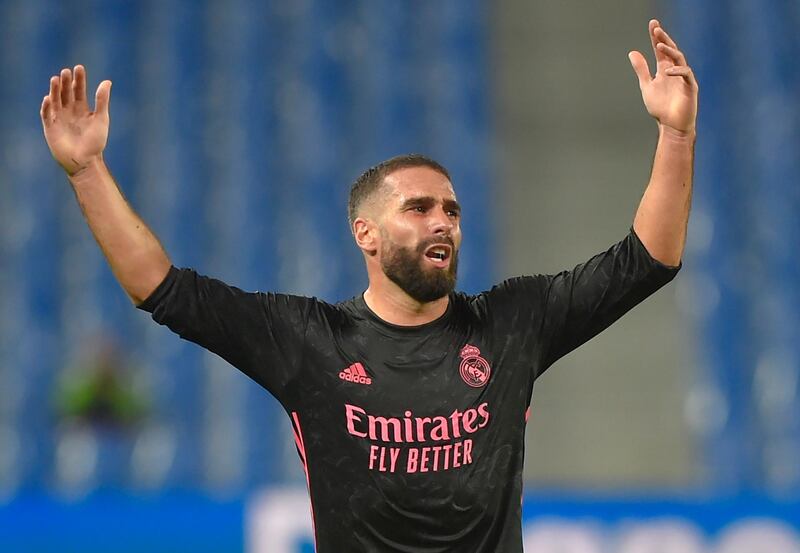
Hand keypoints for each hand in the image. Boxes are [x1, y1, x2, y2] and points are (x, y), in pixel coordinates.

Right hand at [40, 66, 111, 175]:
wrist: (86, 161)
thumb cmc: (96, 142)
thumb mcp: (101, 119)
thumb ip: (102, 100)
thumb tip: (107, 81)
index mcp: (82, 109)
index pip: (79, 90)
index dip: (78, 79)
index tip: (79, 68)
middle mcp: (69, 111)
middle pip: (66, 92)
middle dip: (65, 82)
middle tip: (66, 71)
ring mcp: (59, 118)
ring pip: (55, 100)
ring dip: (54, 90)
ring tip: (56, 79)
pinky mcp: (50, 127)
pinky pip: (46, 114)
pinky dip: (47, 106)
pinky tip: (49, 98)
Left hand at [628, 20, 697, 135]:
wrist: (671, 127)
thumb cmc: (661, 108)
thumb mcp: (647, 86)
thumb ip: (641, 70)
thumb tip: (632, 52)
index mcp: (664, 70)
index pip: (661, 49)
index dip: (656, 37)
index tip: (652, 24)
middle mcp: (675, 71)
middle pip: (671, 50)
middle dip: (663, 38)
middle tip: (656, 28)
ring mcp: (683, 78)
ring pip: (679, 58)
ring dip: (670, 51)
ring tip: (659, 44)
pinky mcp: (690, 87)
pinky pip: (686, 74)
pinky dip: (677, 71)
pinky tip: (668, 70)